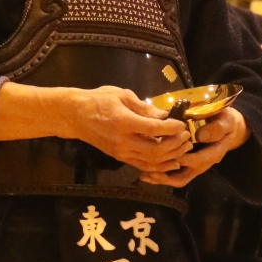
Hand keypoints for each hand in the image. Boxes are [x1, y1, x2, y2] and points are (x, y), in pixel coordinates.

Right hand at [0, 83, 192, 173]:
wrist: (75, 116)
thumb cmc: (98, 100)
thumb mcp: (122, 95)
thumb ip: (144, 107)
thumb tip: (165, 115)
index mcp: (123, 122)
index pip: (154, 129)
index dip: (172, 128)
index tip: (182, 124)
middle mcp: (123, 141)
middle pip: (156, 151)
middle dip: (175, 145)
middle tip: (186, 137)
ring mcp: (121, 152)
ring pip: (151, 162)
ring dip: (170, 157)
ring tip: (182, 148)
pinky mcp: (120, 158)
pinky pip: (143, 166)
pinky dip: (159, 166)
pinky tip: (170, 160)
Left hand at [140, 107, 248, 186]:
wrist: (226, 125)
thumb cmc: (224, 120)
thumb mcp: (225, 120)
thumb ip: (216, 128)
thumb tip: (199, 136)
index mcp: (213, 154)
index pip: (196, 162)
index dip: (181, 159)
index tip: (166, 152)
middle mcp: (202, 163)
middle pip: (183, 177)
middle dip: (165, 177)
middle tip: (149, 172)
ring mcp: (194, 165)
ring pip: (177, 179)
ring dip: (160, 178)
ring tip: (144, 175)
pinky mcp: (187, 164)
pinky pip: (174, 174)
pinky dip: (161, 174)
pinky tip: (146, 171)